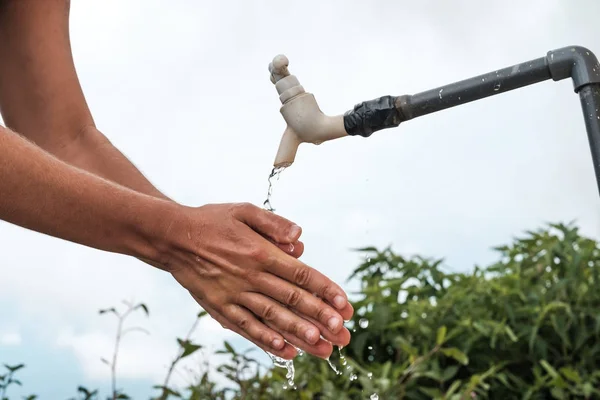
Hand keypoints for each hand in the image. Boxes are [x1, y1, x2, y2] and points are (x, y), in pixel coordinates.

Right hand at [154, 202, 352, 358]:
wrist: (173, 237)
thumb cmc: (213, 221)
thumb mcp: (244, 211)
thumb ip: (274, 224)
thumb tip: (300, 239)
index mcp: (260, 252)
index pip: (301, 274)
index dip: (325, 290)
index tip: (344, 305)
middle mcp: (250, 276)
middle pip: (292, 300)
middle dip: (320, 318)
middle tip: (342, 335)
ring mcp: (234, 294)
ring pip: (272, 318)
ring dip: (299, 334)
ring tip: (323, 349)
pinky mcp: (220, 307)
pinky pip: (245, 326)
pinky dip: (265, 340)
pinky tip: (285, 351)